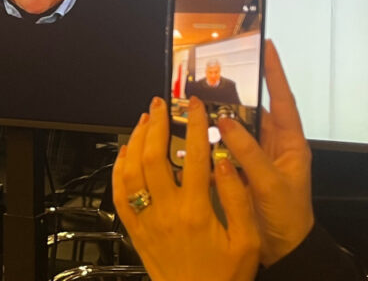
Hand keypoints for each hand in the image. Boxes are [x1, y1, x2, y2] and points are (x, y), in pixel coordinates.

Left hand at [113, 96, 259, 280]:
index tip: (197, 106)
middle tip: (160, 104)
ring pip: (132, 169)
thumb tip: (226, 163)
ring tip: (144, 120)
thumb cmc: (224, 276)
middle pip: (154, 155)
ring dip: (135, 140)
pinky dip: (119, 168)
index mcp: (196, 211)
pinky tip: (125, 153)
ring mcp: (146, 219)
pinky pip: (119, 193)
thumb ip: (237, 199)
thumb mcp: (248, 241)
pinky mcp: (134, 229)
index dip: (195, 125)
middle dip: (156, 124)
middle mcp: (166, 211)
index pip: (194, 156)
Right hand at [217, 40, 313, 265]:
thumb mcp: (272, 184)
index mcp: (290, 144)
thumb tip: (226, 124)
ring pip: (232, 128)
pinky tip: (192, 133)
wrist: (281, 250)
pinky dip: (206, 140)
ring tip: (199, 99)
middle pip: (252, 109)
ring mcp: (252, 158)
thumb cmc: (288, 219)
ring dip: (216, 116)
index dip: (274, 72)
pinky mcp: (235, 171)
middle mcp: (271, 146)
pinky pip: (219, 148)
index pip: (282, 99)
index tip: (266, 46)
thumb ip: (248, 153)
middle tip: (218, 70)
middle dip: (235, 90)